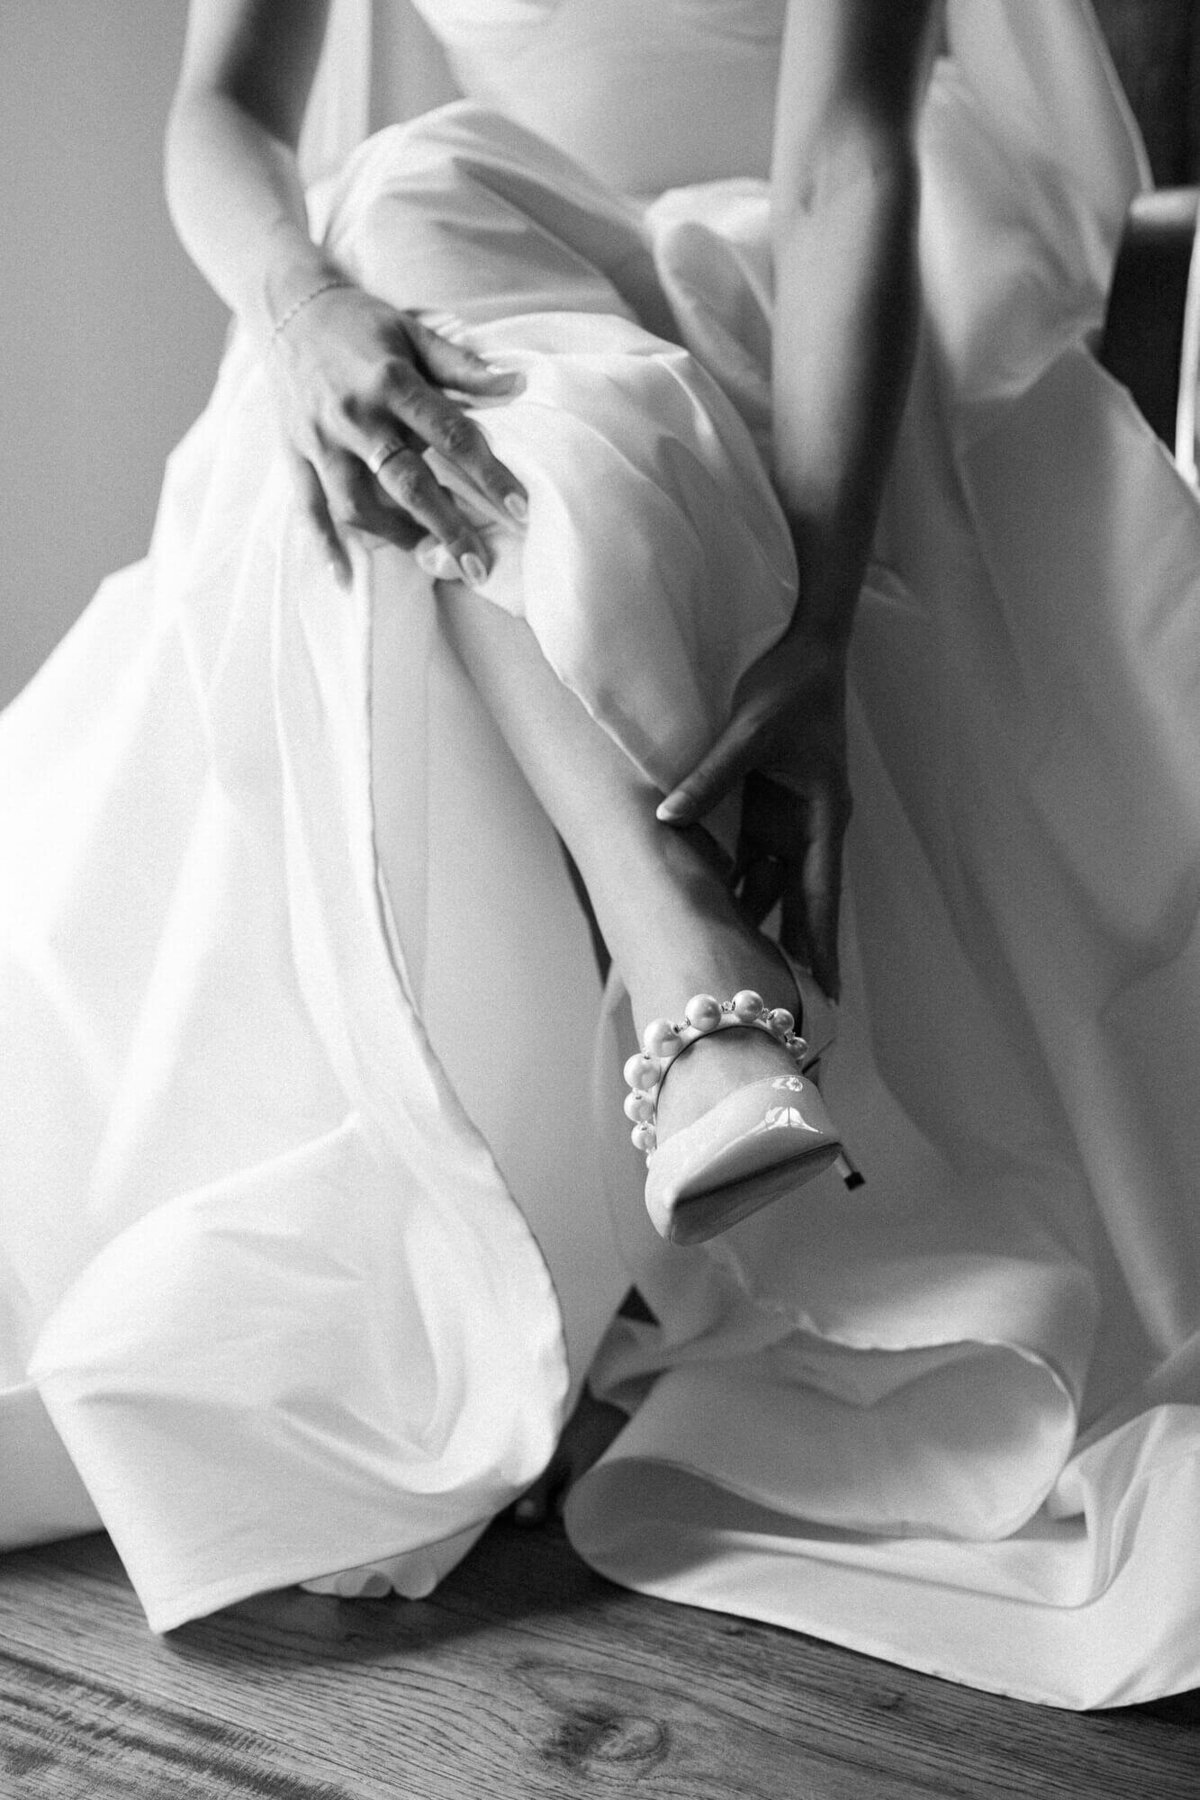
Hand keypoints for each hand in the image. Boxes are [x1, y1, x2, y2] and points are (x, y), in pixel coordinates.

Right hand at [266, 282, 527, 584]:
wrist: (288, 308)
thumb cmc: (362, 324)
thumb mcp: (414, 333)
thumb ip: (462, 364)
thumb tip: (517, 385)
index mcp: (391, 382)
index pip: (450, 435)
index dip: (488, 473)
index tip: (519, 509)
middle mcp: (355, 416)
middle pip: (406, 482)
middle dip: (445, 527)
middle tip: (479, 565)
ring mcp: (320, 440)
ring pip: (357, 505)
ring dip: (395, 539)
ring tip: (430, 559)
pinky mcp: (294, 454)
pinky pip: (307, 508)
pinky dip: (324, 545)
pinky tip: (345, 576)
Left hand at [657, 634, 851, 998]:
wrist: (808, 653)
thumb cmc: (790, 689)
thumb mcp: (748, 730)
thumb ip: (711, 776)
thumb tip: (669, 816)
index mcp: (823, 815)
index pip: (823, 892)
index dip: (823, 941)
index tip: (829, 988)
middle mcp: (811, 828)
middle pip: (803, 902)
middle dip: (799, 952)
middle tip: (796, 1005)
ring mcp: (789, 821)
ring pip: (775, 886)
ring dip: (763, 924)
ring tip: (752, 973)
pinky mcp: (768, 809)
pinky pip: (753, 860)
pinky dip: (739, 888)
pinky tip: (721, 917)